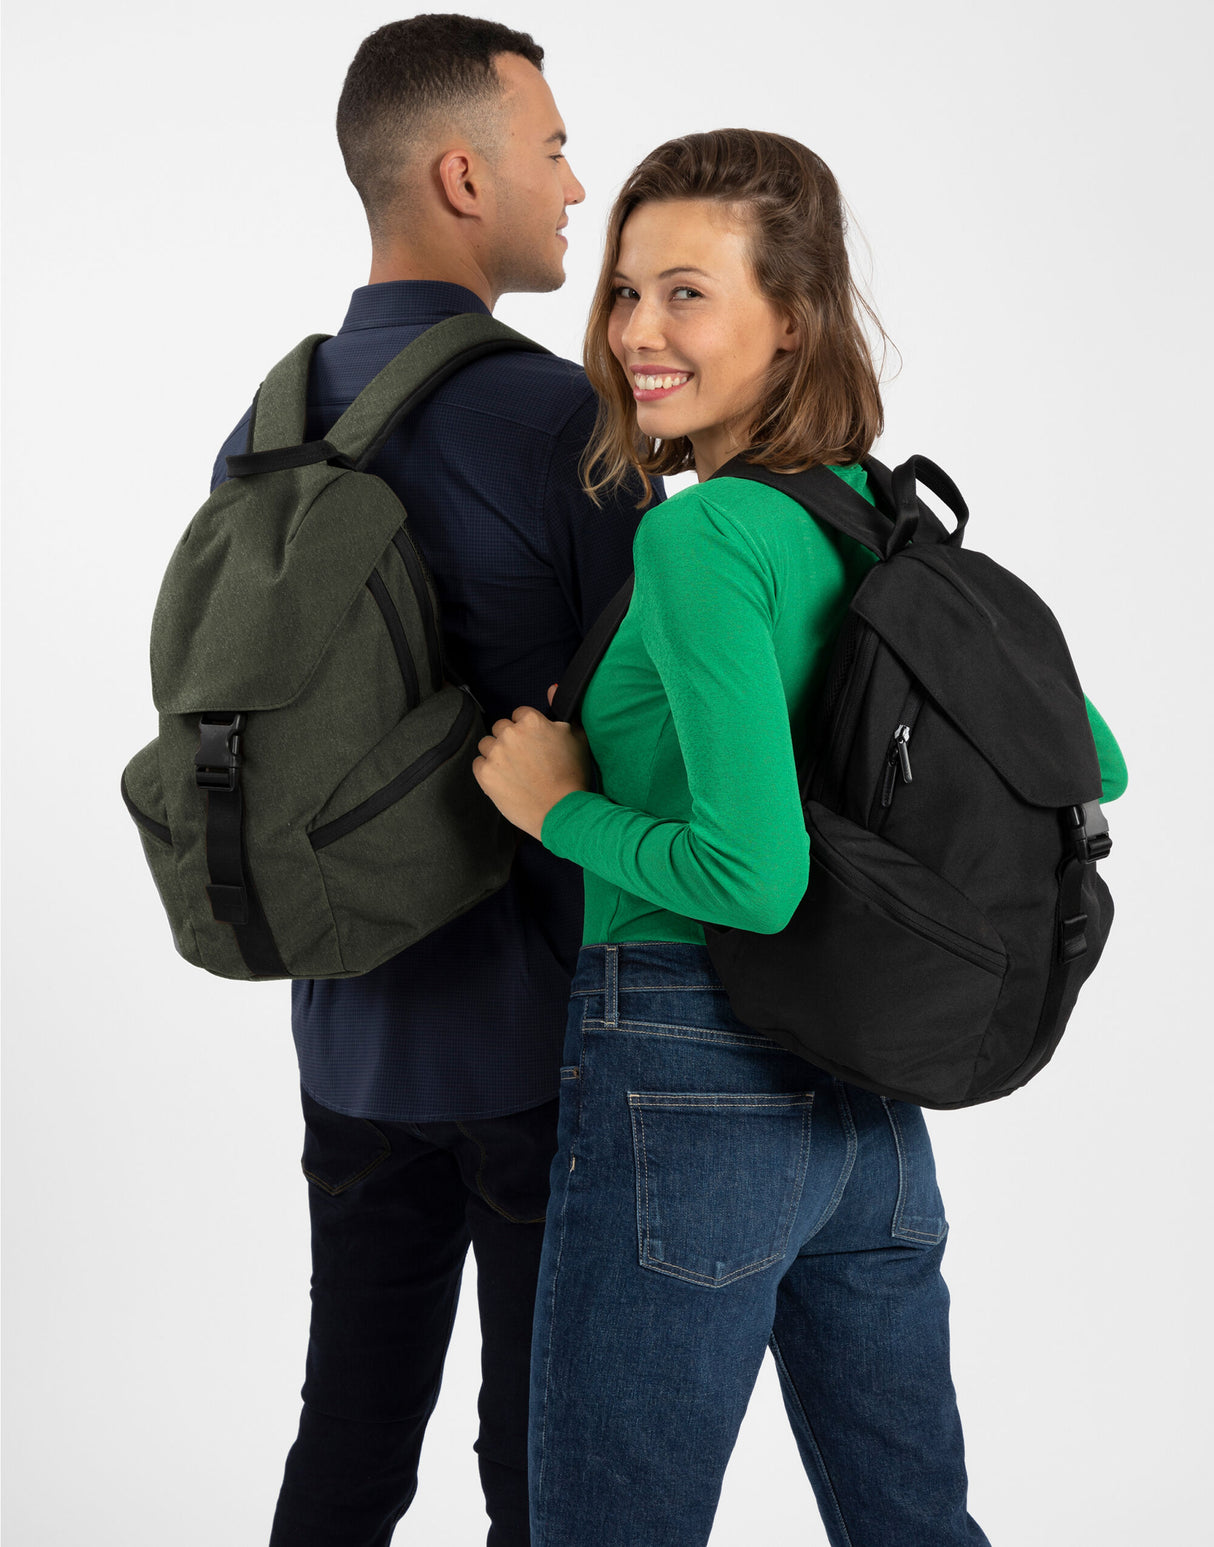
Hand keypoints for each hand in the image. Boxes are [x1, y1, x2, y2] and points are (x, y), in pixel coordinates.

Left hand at [473, 697, 592, 840]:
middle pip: (500, 727)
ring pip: (486, 744)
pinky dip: (487, 771)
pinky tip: (504, 780)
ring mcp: (496, 753)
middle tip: (524, 760)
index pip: (520, 714)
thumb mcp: (578, 737)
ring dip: (496, 754)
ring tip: (513, 771)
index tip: (533, 745)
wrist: (562, 811)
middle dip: (510, 740)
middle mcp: (511, 733)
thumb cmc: (573, 775)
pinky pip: (478, 764)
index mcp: (532, 721)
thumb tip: (551, 688)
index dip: (528, 730)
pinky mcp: (485, 774)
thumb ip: (561, 709)